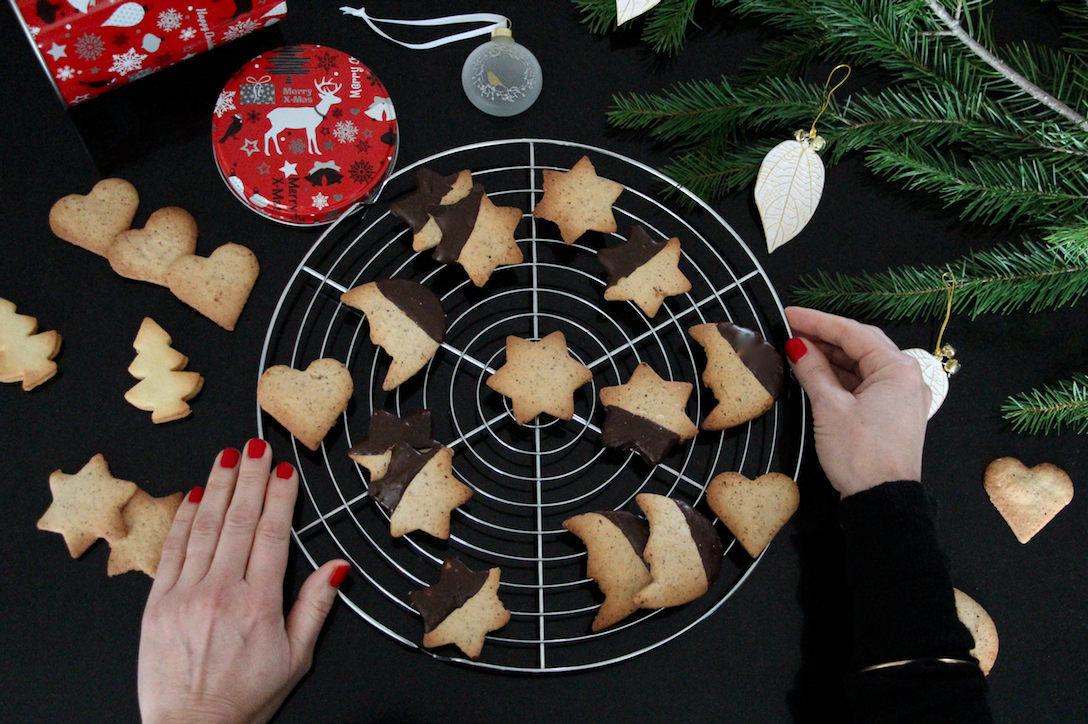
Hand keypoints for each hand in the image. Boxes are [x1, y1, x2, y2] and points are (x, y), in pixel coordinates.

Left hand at [138, 439, 348, 723]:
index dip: (279, 497)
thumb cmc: (245, 697)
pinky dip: (183, 519)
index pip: (271, 534)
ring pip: (204, 527)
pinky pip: (172, 550)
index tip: (284, 470)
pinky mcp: (157, 604)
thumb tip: (337, 567)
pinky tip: (192, 496)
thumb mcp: (297, 658)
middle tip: (257, 445)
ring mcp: (184, 595)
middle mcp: (220, 592)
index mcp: (259, 605)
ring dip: (217, 486)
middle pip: (238, 520)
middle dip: (250, 477)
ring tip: (227, 457)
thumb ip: (315, 607)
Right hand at [784, 307, 930, 497]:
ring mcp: (901, 396)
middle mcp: (906, 377)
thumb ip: (813, 370)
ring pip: (862, 365)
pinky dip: (841, 377)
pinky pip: (865, 383)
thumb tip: (796, 346)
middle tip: (790, 329)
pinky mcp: (893, 413)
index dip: (817, 321)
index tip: (790, 314)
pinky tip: (817, 373)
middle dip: (824, 336)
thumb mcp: (830, 407)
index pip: (853, 332)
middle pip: (860, 345)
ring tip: (798, 349)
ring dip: (831, 357)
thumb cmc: (861, 454)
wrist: (883, 501)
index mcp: (898, 369)